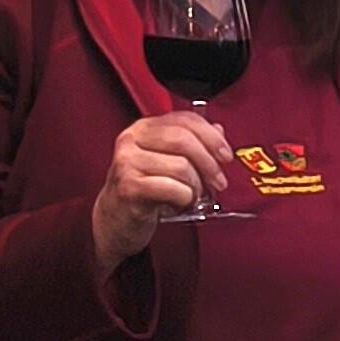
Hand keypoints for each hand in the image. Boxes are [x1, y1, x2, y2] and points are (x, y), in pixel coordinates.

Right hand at [91, 112, 241, 266]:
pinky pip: (174, 190)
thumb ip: (191, 144)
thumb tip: (218, 130)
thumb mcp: (166, 162)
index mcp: (143, 128)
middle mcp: (132, 140)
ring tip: (191, 197)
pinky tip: (178, 204)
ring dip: (196, 187)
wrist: (114, 221)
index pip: (185, 119)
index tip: (226, 155)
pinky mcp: (129, 187)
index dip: (212, 137)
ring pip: (182, 167)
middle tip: (218, 182)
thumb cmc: (141, 192)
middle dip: (209, 164)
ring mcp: (127, 162)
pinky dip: (184, 199)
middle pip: (184, 140)